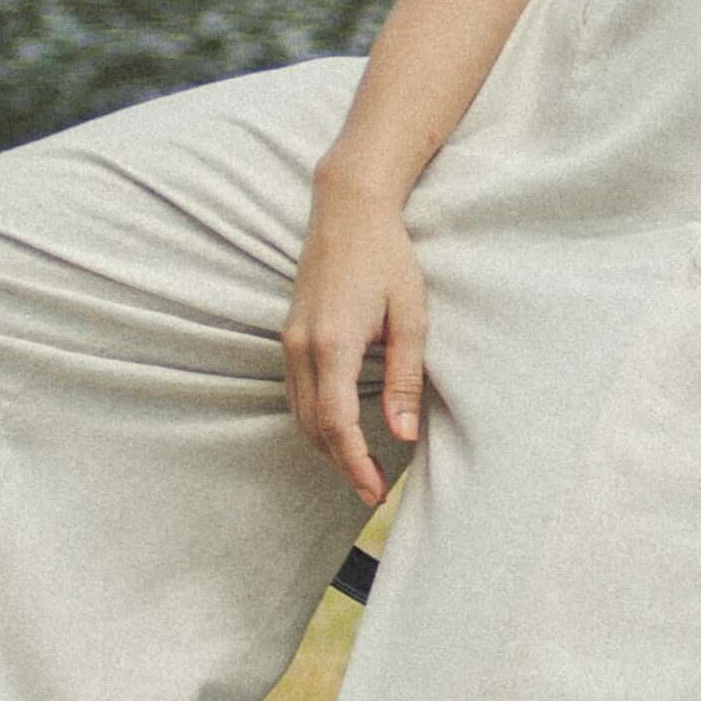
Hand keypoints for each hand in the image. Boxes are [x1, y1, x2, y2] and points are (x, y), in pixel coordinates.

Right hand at [286, 163, 427, 504]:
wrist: (348, 209)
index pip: (337, 424)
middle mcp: (302, 346)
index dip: (355, 464)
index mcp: (333, 344)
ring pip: (299, 413)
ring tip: (361, 468)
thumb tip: (404, 434)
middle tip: (374, 490)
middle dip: (342, 464)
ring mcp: (289, 340)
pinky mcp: (289, 334)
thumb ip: (405, 379)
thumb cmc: (388, 257)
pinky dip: (315, 421)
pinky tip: (340, 430)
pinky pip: (295, 393)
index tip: (376, 491)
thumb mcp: (410, 317)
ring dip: (327, 446)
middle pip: (314, 427)